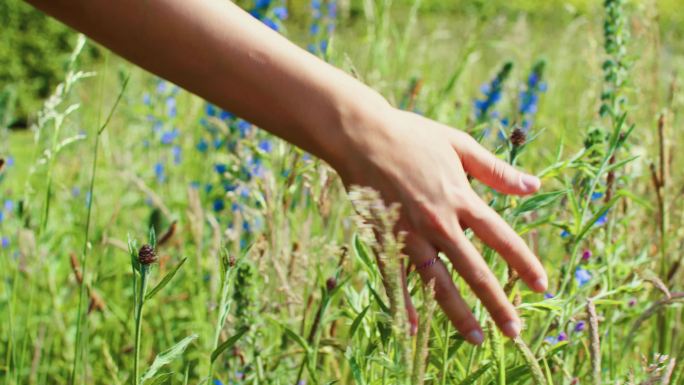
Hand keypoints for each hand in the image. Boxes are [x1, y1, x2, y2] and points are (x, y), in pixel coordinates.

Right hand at [335, 105, 546, 344]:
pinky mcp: (384, 239)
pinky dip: (406, 303)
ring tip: (476, 339)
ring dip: (458, 313)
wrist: (361, 135)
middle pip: (474, 270)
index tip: (542, 285)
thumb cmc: (411, 135)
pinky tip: (416, 328)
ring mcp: (409, 234)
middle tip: (515, 331)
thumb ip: (496, 170)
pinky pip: (397, 277)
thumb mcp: (459, 144)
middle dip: (497, 303)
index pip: (501, 238)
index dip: (524, 263)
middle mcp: (438, 222)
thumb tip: (535, 185)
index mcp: (460, 197)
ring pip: (437, 282)